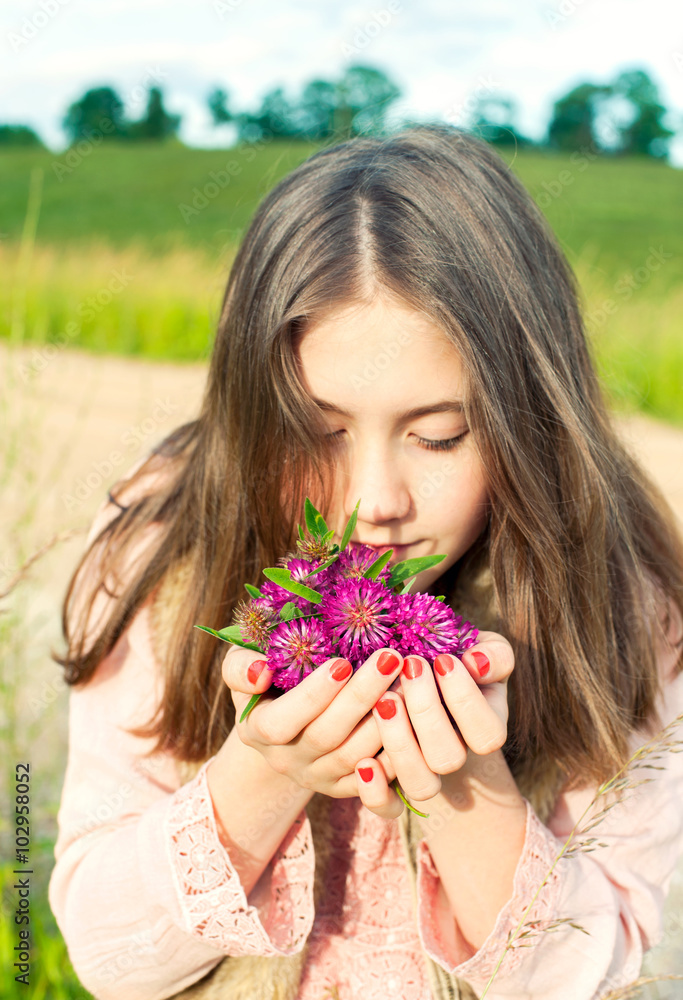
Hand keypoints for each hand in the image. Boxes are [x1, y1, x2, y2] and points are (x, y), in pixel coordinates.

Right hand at [221, 643, 407, 796]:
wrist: (284, 721)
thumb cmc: (266, 678)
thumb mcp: (241, 666)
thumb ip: (240, 667)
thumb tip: (260, 671)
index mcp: (258, 732)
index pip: (281, 722)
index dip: (312, 695)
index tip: (341, 661)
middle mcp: (288, 761)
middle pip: (328, 737)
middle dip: (361, 696)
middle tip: (391, 657)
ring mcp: (320, 779)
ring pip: (357, 758)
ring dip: (386, 721)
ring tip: (409, 679)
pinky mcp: (348, 788)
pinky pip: (378, 788)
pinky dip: (398, 761)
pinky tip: (415, 725)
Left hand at [354, 632, 512, 817]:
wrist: (419, 689)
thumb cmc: (451, 663)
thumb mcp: (480, 652)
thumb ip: (494, 655)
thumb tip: (477, 662)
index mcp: (484, 730)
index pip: (487, 734)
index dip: (466, 700)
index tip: (442, 659)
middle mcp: (455, 757)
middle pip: (448, 757)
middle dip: (427, 710)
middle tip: (410, 666)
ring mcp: (423, 774)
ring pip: (421, 784)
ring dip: (401, 743)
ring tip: (384, 700)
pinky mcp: (391, 785)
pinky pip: (388, 807)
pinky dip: (376, 792)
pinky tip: (364, 763)